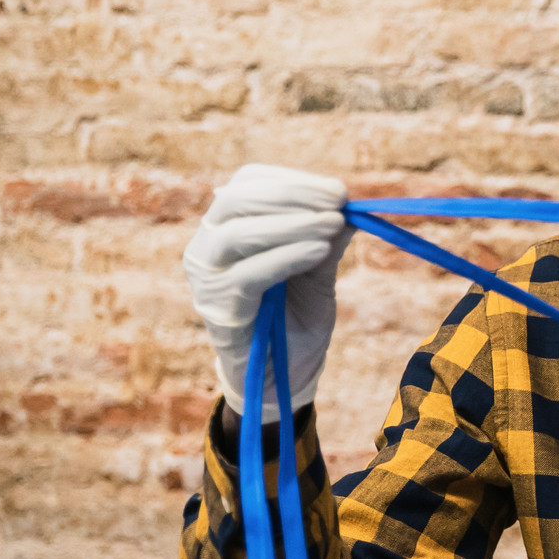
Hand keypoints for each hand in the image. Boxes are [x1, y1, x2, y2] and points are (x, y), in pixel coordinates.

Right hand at [183, 165, 352, 418]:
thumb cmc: (295, 316)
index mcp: (227, 226)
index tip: (337, 189)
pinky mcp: (217, 310)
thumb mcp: (318, 268)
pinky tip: (320, 250)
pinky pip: (247, 275)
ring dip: (291, 224)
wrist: (283, 377)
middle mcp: (207, 247)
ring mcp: (206, 279)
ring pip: (237, 235)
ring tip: (334, 223)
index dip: (291, 181)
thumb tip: (352, 204)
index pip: (247, 184)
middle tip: (339, 200)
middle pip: (236, 201)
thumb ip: (327, 237)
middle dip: (292, 196)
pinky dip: (286, 256)